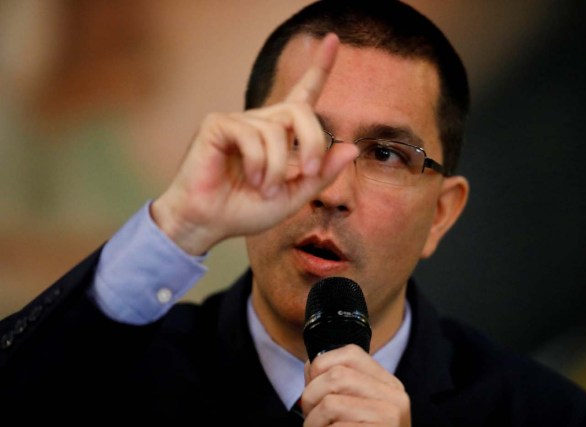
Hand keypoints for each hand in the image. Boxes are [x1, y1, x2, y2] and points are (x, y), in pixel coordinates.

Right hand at [151, 33, 358, 254]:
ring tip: (265, 188)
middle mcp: (262, 122)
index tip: (333, 40)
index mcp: (280, 135)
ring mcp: (239, 121)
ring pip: (276, 130)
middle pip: (300, 111)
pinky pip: (250, 135)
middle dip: (312, 141)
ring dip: (278, 166)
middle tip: (307, 171)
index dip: (320, 68)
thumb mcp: (294, 196)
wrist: (208, 223)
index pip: (303, 95)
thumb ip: (322, 174)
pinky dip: (257, 162)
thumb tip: (352, 148)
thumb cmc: (246, 209)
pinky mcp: (218, 125)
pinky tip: (250, 179)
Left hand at [301, 344, 410, 425]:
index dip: (321, 366)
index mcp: (388, 385)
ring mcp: (391, 418)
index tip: (314, 388)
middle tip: (312, 420)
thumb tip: (312, 364)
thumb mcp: (355, 410)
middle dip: (311, 398)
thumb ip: (338, 386)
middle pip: (335, 376)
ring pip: (330, 403)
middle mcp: (395, 397)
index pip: (350, 353)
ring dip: (313, 424)